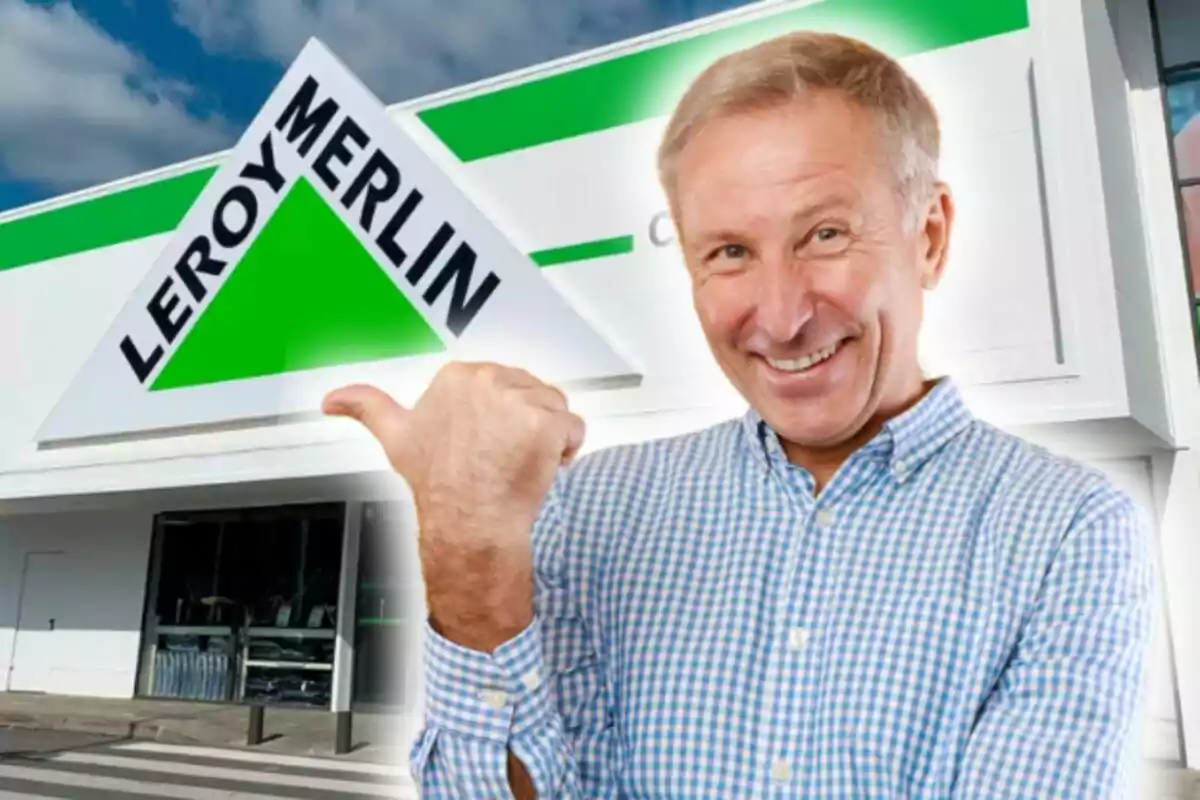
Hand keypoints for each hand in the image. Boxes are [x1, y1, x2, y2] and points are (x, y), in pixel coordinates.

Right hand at [321, 362, 585, 649]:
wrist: (469, 526)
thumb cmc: (441, 487)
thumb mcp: (397, 438)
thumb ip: (365, 408)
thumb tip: (332, 399)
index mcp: (456, 377)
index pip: (503, 384)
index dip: (500, 417)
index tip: (483, 444)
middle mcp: (486, 381)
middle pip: (531, 392)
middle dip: (524, 425)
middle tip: (502, 458)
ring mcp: (517, 401)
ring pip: (554, 409)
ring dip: (547, 439)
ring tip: (519, 465)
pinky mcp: (545, 423)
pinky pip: (574, 429)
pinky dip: (566, 452)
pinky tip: (543, 469)